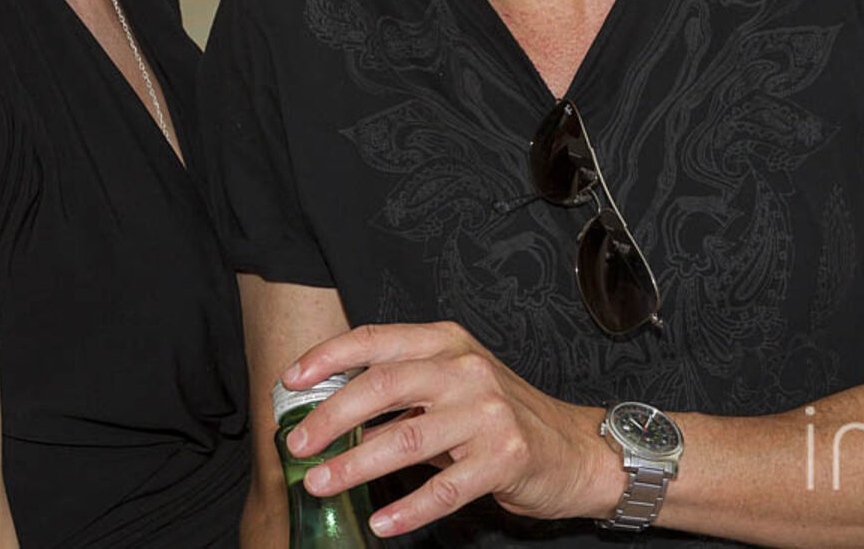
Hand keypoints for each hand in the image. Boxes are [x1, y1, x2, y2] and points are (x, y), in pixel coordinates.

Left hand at [279, 321, 620, 536]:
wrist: (572, 448)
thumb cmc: (500, 416)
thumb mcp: (453, 384)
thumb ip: (402, 388)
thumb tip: (329, 412)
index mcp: (446, 343)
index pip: (376, 340)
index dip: (328, 357)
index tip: (291, 380)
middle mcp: (466, 370)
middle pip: (383, 386)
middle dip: (331, 415)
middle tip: (297, 443)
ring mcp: (488, 414)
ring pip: (406, 439)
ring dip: (356, 465)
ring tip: (322, 484)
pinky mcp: (505, 458)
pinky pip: (445, 489)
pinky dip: (409, 509)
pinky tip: (382, 523)